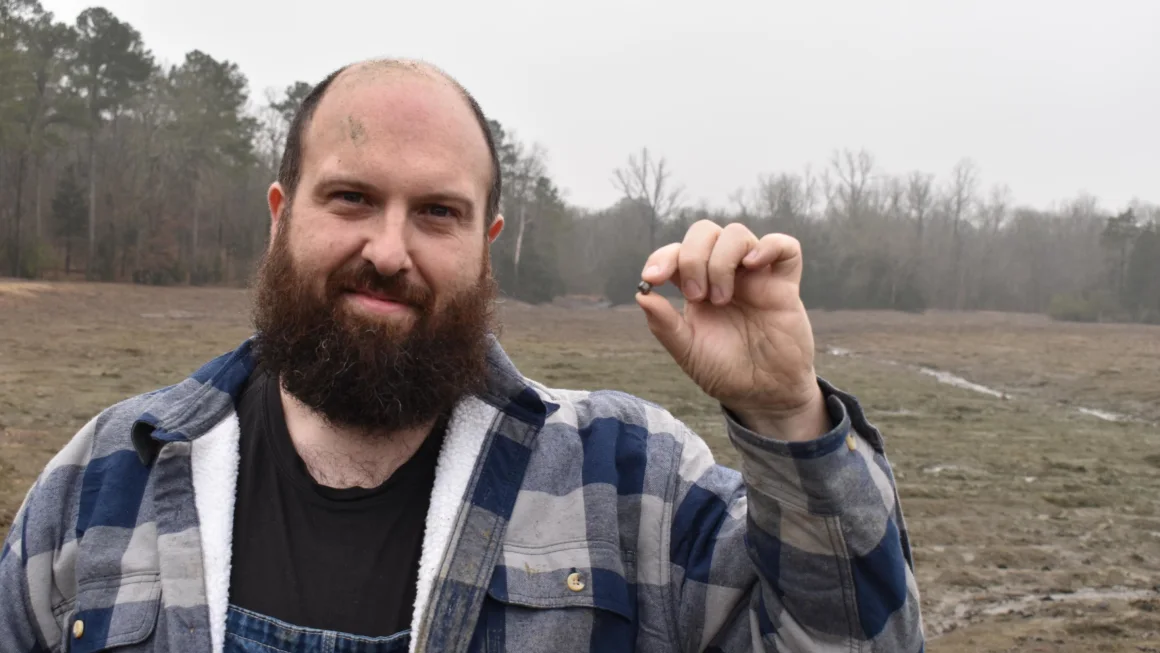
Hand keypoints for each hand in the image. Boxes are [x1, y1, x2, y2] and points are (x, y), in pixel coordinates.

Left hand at [635, 221, 827, 441]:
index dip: (661, 257)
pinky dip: (769, 246)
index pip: (677, 252)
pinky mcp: (784, 285)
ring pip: (737, 234)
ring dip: (721, 260)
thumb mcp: (688, 352)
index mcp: (697, 286)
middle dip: (692, 257)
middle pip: (704, 232)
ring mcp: (755, 277)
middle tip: (696, 296)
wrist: (764, 394)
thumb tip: (641, 295)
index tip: (652, 278)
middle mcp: (724, 274)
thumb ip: (665, 325)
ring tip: (722, 299)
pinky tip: (754, 265)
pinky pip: (785, 247)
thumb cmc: (726, 371)